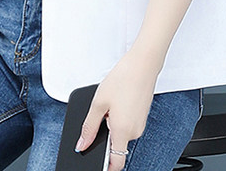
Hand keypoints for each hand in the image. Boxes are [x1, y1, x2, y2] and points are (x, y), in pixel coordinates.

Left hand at [74, 49, 161, 170]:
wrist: (143, 64)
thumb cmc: (123, 79)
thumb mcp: (98, 102)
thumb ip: (89, 127)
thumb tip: (82, 145)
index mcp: (123, 131)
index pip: (116, 163)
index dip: (105, 167)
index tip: (95, 163)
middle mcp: (134, 131)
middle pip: (116, 145)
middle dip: (106, 134)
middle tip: (101, 114)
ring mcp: (140, 124)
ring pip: (122, 133)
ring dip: (112, 124)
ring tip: (111, 103)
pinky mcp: (142, 116)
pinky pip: (128, 124)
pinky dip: (120, 118)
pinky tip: (118, 101)